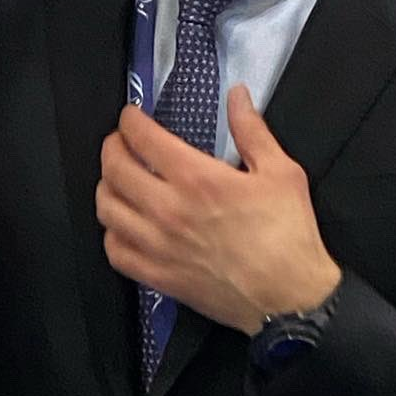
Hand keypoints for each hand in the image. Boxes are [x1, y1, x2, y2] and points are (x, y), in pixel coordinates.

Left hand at [97, 87, 340, 333]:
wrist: (289, 298)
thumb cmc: (288, 236)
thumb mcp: (281, 172)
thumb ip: (253, 131)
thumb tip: (237, 97)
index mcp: (198, 179)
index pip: (143, 139)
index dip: (130, 121)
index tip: (131, 118)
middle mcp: (169, 210)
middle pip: (114, 170)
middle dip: (112, 148)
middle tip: (120, 143)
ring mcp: (159, 246)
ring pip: (107, 209)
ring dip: (106, 187)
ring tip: (117, 180)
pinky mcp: (158, 276)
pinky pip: (115, 251)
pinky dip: (112, 233)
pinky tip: (123, 225)